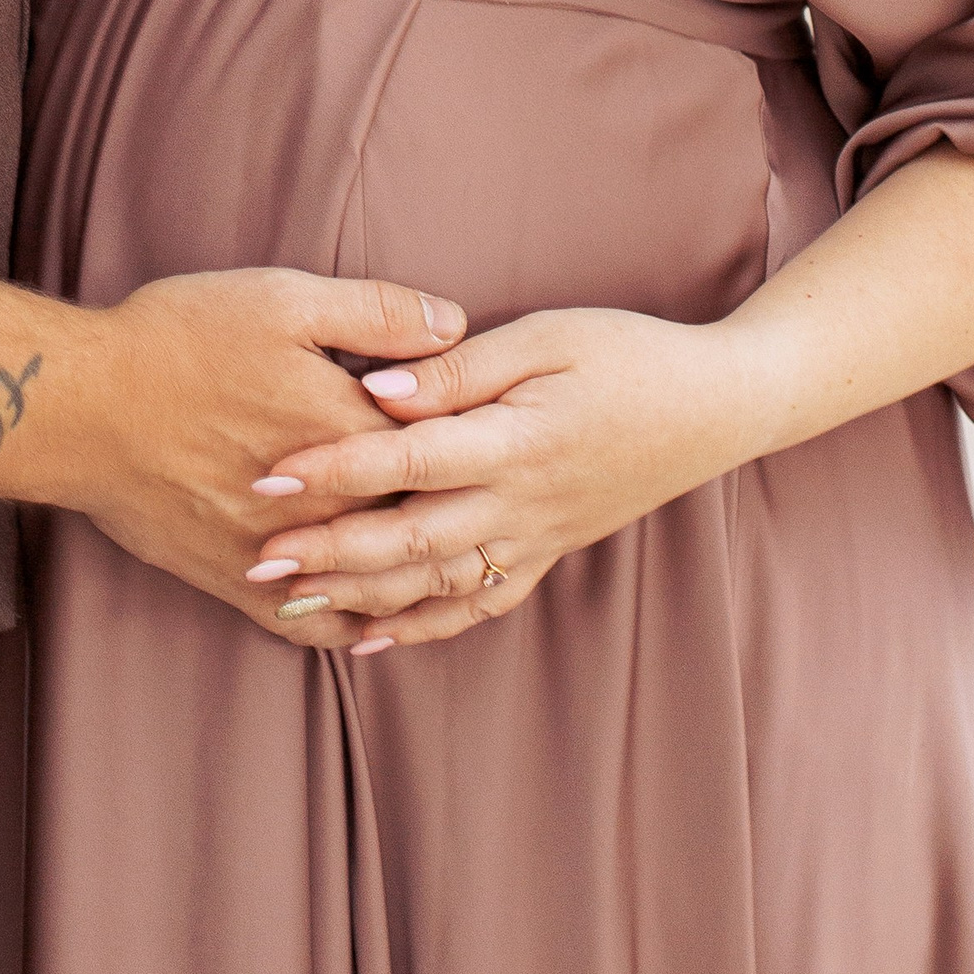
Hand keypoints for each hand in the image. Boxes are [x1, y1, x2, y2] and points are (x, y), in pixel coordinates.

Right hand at [54, 271, 467, 646]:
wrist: (82, 408)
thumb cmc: (178, 340)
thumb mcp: (282, 298)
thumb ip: (375, 311)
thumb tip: (454, 323)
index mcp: (349, 428)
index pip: (443, 448)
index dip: (473, 442)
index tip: (500, 437)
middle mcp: (327, 504)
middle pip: (417, 524)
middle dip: (457, 518)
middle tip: (494, 510)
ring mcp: (284, 552)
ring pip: (374, 585)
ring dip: (415, 582)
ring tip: (451, 572)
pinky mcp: (237, 582)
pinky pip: (311, 625)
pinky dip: (348, 625)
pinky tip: (370, 620)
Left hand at [246, 306, 758, 650]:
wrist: (716, 408)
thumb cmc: (627, 353)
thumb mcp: (547, 336)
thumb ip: (462, 370)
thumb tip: (382, 389)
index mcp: (516, 442)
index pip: (407, 461)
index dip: (334, 468)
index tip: (270, 474)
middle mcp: (521, 504)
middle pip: (409, 539)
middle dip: (328, 551)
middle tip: (257, 557)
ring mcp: (535, 539)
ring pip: (435, 584)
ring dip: (359, 597)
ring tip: (288, 604)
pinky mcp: (547, 554)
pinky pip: (478, 604)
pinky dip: (421, 627)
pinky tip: (369, 637)